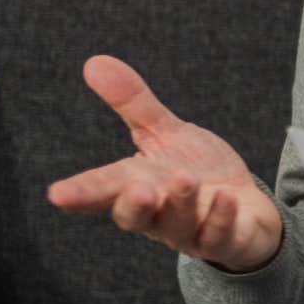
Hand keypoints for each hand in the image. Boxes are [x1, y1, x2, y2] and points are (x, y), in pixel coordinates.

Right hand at [47, 55, 282, 272]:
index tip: (57, 194)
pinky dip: (221, 218)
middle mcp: (158, 215)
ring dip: (181, 203)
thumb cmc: (198, 171)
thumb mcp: (165, 134)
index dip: (80, 194)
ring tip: (185, 179)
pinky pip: (219, 236)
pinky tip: (226, 197)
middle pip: (134, 217)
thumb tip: (94, 62)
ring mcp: (191, 231)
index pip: (102, 190)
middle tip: (136, 188)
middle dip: (132, 205)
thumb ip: (133, 104)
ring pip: (177, 226)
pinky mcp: (225, 241)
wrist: (245, 208)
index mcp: (137, 187)